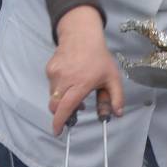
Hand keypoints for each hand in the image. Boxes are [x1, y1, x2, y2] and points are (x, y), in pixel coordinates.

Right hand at [47, 6, 123, 135]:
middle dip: (61, 115)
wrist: (81, 35)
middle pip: (55, 106)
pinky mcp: (49, 69)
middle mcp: (65, 79)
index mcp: (81, 83)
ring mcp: (55, 74)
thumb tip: (117, 114)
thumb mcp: (113, 77)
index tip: (58, 131)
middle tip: (73, 116)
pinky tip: (70, 84)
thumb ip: (116, 97)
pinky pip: (52, 87)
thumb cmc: (99, 58)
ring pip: (53, 97)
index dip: (60, 121)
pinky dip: (59, 91)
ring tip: (76, 96)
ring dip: (62, 102)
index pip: (66, 106)